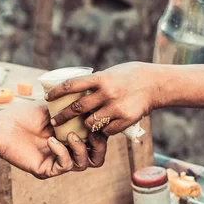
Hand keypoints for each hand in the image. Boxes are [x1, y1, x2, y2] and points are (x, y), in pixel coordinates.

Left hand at [0, 103, 106, 178]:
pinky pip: (64, 165)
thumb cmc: (26, 115)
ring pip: (83, 164)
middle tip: (93, 134)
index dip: (102, 133)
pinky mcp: (47, 170)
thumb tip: (95, 99)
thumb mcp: (55, 107)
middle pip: (96, 159)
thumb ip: (74, 106)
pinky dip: (62, 152)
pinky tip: (52, 140)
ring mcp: (58, 162)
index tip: (98, 119)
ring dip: (80, 148)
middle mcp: (68, 151)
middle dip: (99, 146)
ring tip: (70, 135)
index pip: (97, 141)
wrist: (3, 125)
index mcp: (73, 137)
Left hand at [45, 62, 159, 135]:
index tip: (47, 98)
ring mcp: (116, 108)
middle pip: (77, 108)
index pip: (72, 85)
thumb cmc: (132, 75)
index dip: (56, 92)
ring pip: (90, 123)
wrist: (157, 84)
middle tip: (54, 121)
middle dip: (62, 116)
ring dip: (84, 125)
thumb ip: (95, 82)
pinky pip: (106, 131)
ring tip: (81, 125)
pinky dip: (101, 130)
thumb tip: (77, 88)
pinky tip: (100, 128)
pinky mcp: (125, 120)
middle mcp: (107, 93)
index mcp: (101, 78)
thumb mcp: (111, 73)